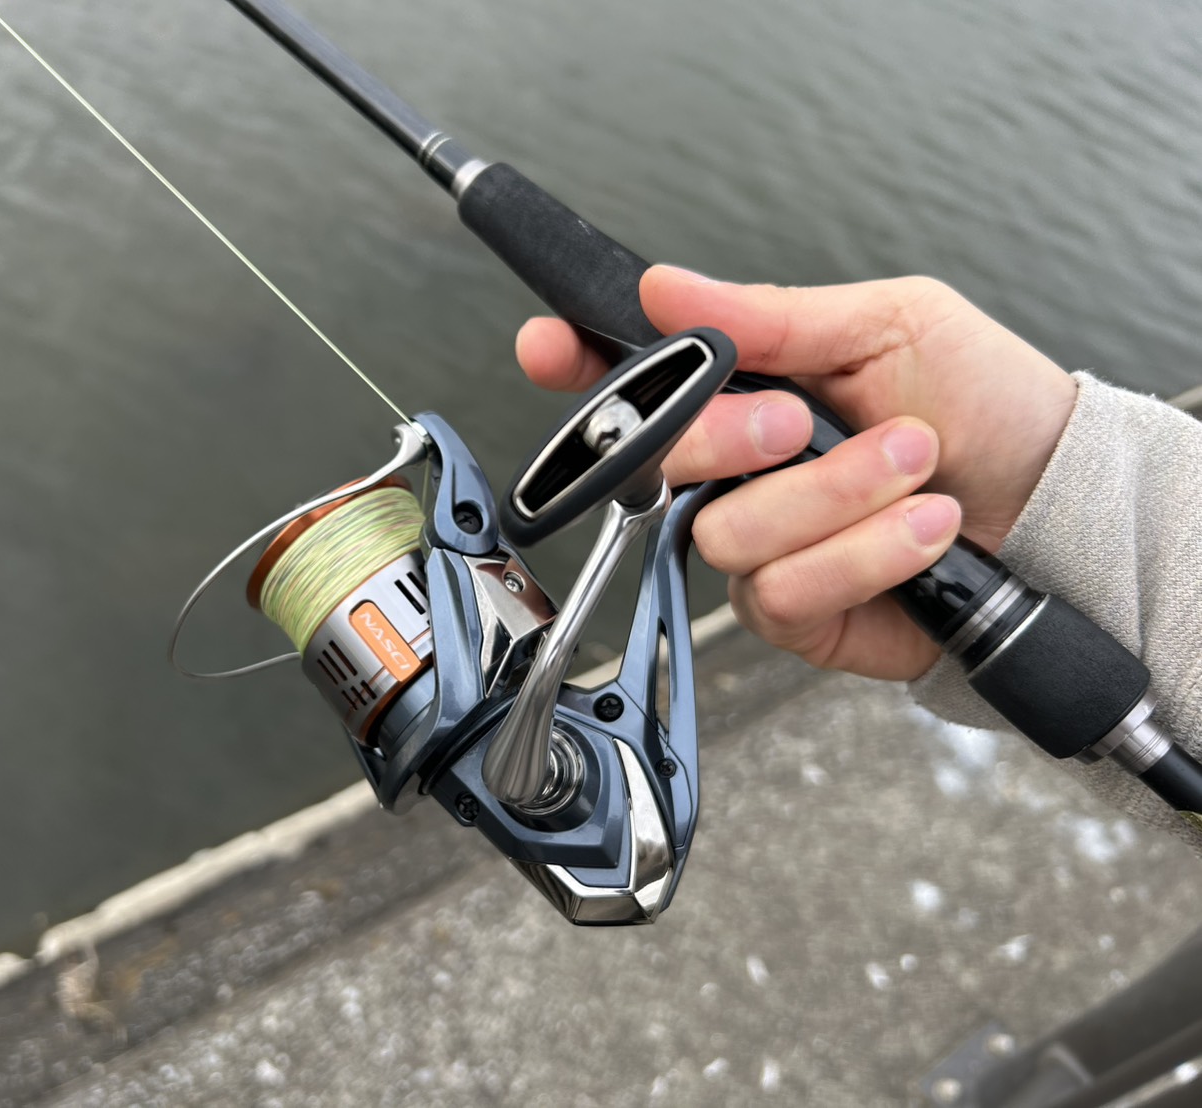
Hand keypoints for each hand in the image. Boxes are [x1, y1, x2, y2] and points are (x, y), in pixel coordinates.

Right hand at [516, 265, 1077, 679]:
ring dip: (833, 495)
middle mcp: (739, 472)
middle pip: (659, 463)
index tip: (550, 347)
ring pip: (727, 533)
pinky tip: (923, 529)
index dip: (578, 366)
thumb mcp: (888, 323)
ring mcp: (762, 546)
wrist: (1055, 503)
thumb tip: (666, 286)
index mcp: (748, 391)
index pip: (634, 382)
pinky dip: (866, 552)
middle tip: (802, 421)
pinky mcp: (796, 612)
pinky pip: (785, 590)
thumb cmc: (984, 404)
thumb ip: (769, 316)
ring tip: (914, 466)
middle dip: (730, 438)